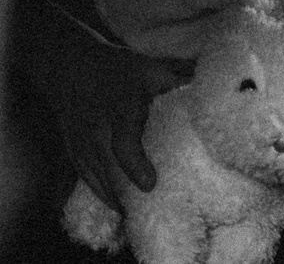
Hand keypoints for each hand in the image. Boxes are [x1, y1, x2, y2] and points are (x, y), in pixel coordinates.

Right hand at [31, 13, 190, 205]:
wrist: (71, 69)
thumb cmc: (117, 68)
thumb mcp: (150, 69)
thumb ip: (179, 82)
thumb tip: (213, 89)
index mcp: (119, 110)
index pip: (123, 144)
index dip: (136, 166)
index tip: (150, 184)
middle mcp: (96, 133)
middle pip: (109, 171)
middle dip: (129, 193)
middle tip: (156, 209)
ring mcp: (81, 146)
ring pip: (98, 181)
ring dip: (118, 199)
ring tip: (143, 214)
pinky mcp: (74, 154)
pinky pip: (89, 181)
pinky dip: (105, 195)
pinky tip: (122, 207)